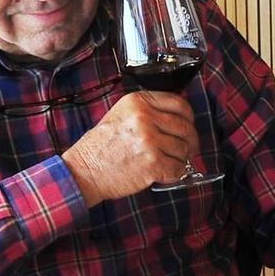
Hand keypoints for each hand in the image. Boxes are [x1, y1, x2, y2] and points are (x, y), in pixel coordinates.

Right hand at [61, 92, 194, 205]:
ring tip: (168, 162)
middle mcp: (145, 118)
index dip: (188, 117)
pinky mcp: (152, 163)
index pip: (178, 104)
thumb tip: (177, 118)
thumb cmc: (101, 146)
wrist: (85, 170)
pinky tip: (165, 173)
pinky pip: (178, 168)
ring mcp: (149, 140)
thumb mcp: (121, 115)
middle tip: (187, 149)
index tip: (188, 125)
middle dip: (190, 141)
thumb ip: (148, 111)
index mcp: (138, 102)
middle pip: (185, 127)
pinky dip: (175, 173)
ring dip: (180, 159)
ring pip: (183, 149)